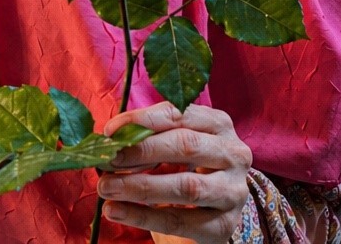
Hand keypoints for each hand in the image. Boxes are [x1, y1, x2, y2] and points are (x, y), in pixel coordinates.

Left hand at [98, 102, 251, 243]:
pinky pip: (179, 221)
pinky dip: (142, 217)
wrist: (206, 217)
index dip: (143, 120)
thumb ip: (148, 139)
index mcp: (219, 125)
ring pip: (186, 187)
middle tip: (108, 160)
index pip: (180, 114)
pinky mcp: (224, 225)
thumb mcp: (170, 148)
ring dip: (139, 186)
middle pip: (186, 146)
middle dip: (142, 152)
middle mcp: (233, 154)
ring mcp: (232, 191)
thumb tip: (111, 138)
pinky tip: (115, 211)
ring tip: (106, 187)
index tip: (110, 131)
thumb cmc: (183, 172)